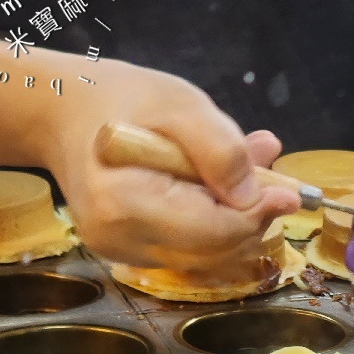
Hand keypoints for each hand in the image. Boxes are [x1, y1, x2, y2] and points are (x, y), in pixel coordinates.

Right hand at [39, 60, 299, 271]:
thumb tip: (257, 197)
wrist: (64, 112)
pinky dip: (217, 220)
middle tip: (269, 170)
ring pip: (210, 252)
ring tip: (246, 167)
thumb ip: (221, 150)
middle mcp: (119, 241)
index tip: (290, 193)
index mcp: (124, 205)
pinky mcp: (133, 253)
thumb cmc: (120, 99)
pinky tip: (215, 184)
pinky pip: (194, 247)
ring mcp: (123, 252)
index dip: (258, 214)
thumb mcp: (180, 105)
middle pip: (216, 249)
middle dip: (252, 214)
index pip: (213, 232)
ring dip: (238, 217)